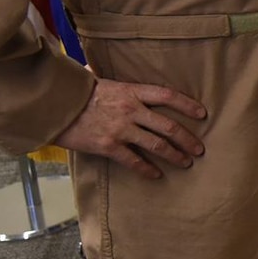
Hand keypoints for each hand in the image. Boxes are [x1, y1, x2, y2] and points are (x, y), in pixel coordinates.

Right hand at [55, 77, 206, 178]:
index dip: (187, 105)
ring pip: (157, 145)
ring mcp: (121, 129)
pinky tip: (156, 175)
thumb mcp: (104, 82)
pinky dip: (147, 169)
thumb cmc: (78, 93)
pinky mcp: (109, 146)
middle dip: (187, 139)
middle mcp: (131, 110)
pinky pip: (134, 160)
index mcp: (132, 91)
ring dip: (174, 155)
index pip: (167, 96)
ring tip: (185, 162)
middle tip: (199, 149)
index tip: (203, 114)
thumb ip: (122, 88)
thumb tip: (126, 85)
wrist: (54, 105)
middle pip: (169, 126)